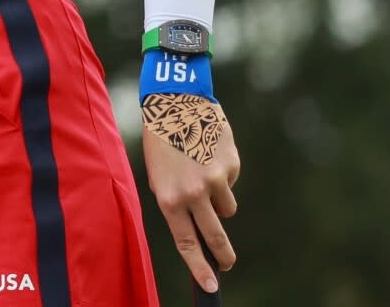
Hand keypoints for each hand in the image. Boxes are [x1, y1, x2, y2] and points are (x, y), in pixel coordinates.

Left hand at [141, 95, 240, 294]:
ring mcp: (214, 180)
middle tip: (226, 264)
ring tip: (201, 173)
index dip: (199, 268)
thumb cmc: (163, 143)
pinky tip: (208, 153)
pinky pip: (231, 182)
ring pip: (227, 208)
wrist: (176, 103)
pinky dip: (223, 174)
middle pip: (215, 237)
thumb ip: (176, 203)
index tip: (210, 285)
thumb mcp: (158, 176)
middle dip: (223, 255)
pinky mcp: (231, 166)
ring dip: (219, 199)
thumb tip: (197, 231)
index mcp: (169, 199)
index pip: (186, 243)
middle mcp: (193, 194)